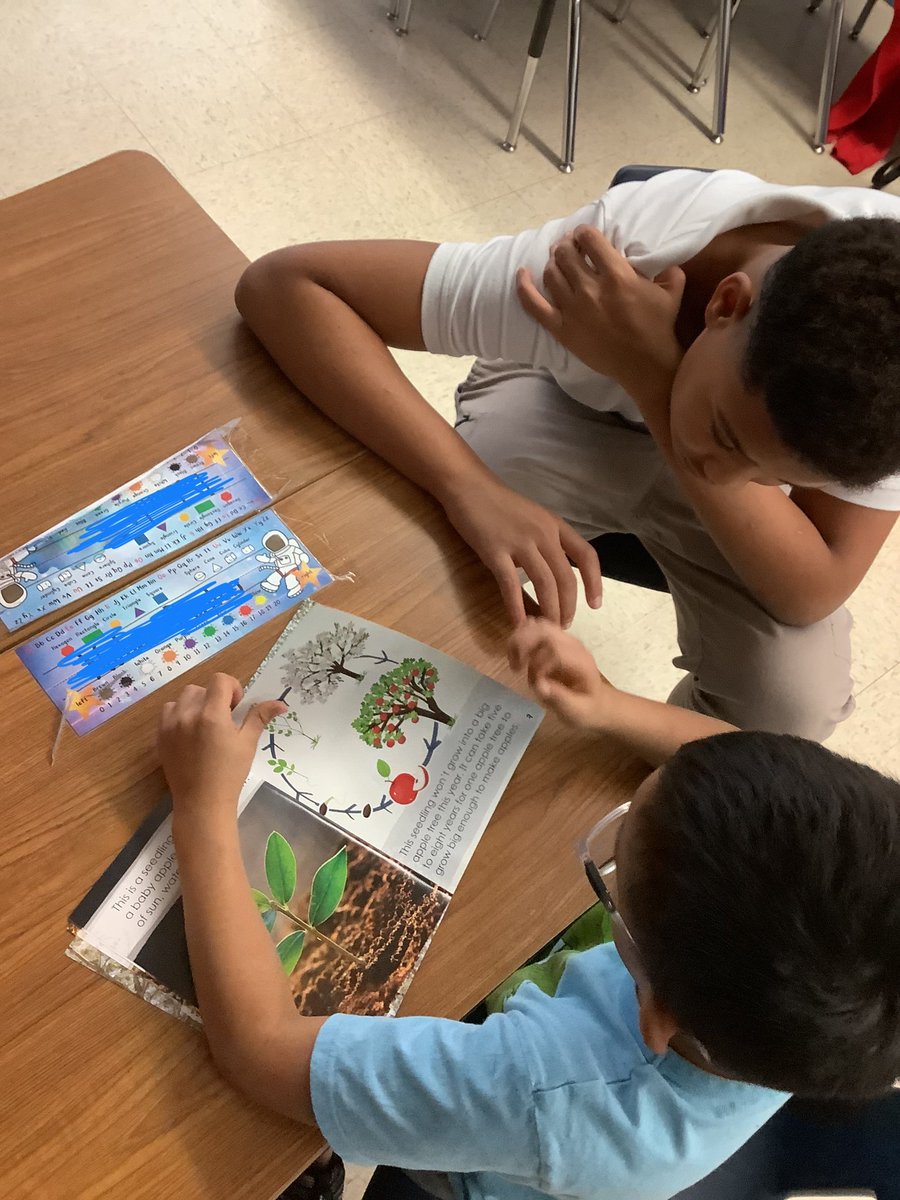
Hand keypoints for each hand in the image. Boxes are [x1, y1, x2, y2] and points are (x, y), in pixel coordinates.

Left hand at [158, 674, 285, 822]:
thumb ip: (259, 717)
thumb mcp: (248, 743)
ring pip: (183, 697)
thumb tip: (280, 703)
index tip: (236, 708)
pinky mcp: (160, 736)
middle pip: (201, 688)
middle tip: (223, 719)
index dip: (232, 688)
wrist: (202, 802)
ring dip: (196, 704)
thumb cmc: (230, 774)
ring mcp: (171, 725)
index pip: (220, 680)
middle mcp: (188, 714)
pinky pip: (167, 711)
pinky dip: (179, 714)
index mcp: (212, 715)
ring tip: (204, 724)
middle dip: (214, 697)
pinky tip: (189, 732)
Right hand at [441, 473, 601, 626]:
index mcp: (555, 525)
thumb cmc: (498, 503)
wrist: (468, 487)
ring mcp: (520, 542)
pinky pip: (510, 585)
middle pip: (566, 577)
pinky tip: (518, 623)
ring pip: (544, 583)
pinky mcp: (495, 551)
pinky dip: (516, 607)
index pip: (586, 555)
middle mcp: (543, 534)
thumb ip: (543, 542)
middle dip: (568, 606)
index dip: (595, 582)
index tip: (595, 604)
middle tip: (563, 625)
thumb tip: (549, 573)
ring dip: (548, 610)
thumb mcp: (532, 518)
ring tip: (546, 628)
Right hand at [508, 618, 613, 727]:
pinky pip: (535, 628)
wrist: (598, 701)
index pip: (555, 650)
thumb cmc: (587, 709)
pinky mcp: (555, 640)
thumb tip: (539, 685)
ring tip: (515, 663)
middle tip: (516, 668)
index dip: (537, 665)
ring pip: (537, 626)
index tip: (535, 685)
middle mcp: (573, 645)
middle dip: (523, 646)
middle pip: (543, 631)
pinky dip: (521, 637)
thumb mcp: (576, 711)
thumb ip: (559, 698)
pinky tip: (518, 656)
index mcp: (581, 662)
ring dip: (519, 640)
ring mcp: (564, 639)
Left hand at [516, 225, 684, 400]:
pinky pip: (534, 305)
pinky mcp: (561, 329)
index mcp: (616, 275)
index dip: (583, 232)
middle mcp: (590, 289)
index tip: (584, 235)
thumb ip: (667, 267)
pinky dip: (523, 287)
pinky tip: (521, 273)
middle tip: (568, 246)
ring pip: (551, 274)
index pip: (589, 240)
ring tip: (557, 261)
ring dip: (552, 262)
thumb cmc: (659, 326)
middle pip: (565, 254)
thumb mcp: (672, 289)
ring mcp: (572, 310)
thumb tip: (660, 256)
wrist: (644, 364)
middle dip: (566, 245)